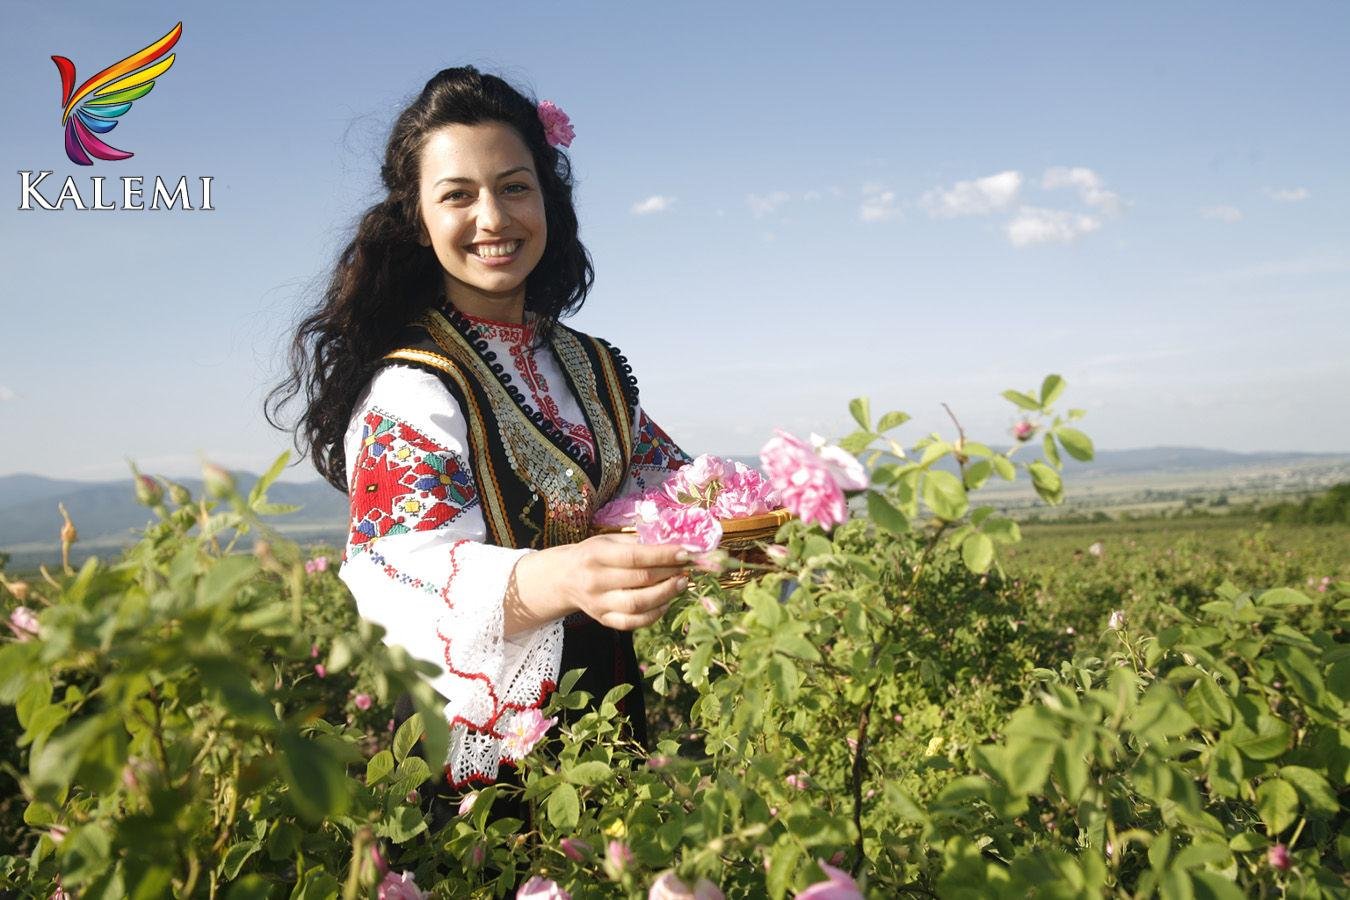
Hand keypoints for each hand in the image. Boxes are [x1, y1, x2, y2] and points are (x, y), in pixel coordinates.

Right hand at [511, 533, 689, 632]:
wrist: (564, 578)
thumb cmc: (593, 554)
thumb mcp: (609, 540)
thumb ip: (639, 542)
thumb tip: (675, 543)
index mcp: (596, 555)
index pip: (636, 556)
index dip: (664, 555)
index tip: (686, 553)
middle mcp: (595, 581)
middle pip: (640, 580)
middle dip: (670, 573)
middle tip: (687, 568)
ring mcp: (598, 604)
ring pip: (638, 605)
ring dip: (666, 594)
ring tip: (681, 583)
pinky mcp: (603, 620)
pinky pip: (633, 623)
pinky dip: (654, 614)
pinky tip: (666, 602)